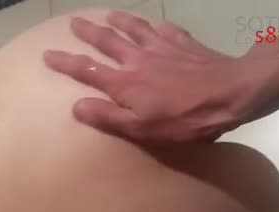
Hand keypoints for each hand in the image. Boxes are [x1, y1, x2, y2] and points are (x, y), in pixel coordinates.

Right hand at [44, 11, 262, 143]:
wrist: (231, 93)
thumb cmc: (185, 119)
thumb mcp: (143, 129)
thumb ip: (108, 117)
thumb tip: (76, 106)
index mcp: (124, 84)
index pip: (87, 70)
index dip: (65, 62)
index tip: (47, 54)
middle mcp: (137, 60)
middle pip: (107, 42)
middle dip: (88, 33)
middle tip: (74, 22)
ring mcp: (162, 48)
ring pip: (134, 29)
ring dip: (118, 21)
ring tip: (107, 15)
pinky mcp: (184, 44)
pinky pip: (165, 29)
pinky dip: (154, 25)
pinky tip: (154, 24)